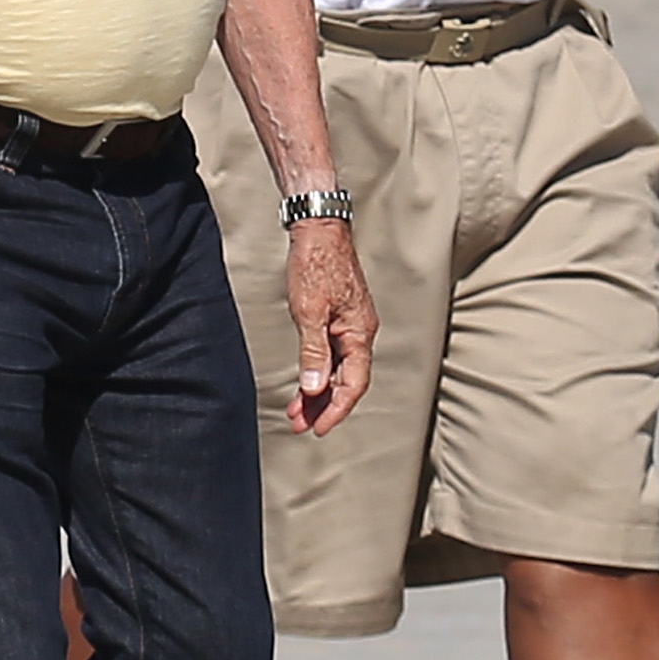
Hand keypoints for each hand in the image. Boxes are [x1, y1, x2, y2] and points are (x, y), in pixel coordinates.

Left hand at [284, 223, 375, 436]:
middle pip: (348, 380)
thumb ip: (313, 352)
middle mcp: (360, 332)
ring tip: (298, 412)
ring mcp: (351, 325)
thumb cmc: (315, 265)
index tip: (318, 429)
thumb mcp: (309, 311)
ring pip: (339, 369)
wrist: (318, 230)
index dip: (336, 410)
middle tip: (301, 426)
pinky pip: (334, 355)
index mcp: (359, 333)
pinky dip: (319, 371)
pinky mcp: (340, 318)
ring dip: (319, 392)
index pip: (354, 383)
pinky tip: (305, 382)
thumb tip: (315, 387)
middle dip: (324, 407)